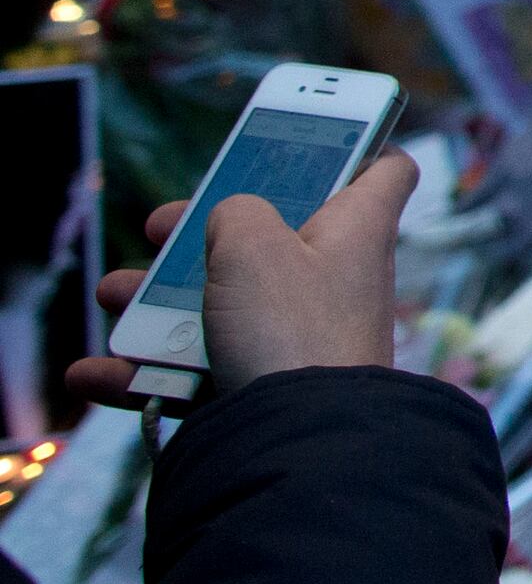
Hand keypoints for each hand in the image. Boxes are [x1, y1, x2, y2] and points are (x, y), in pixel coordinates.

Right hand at [63, 146, 416, 411]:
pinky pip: (198, 370)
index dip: (360, 145)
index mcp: (354, 230)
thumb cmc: (293, 332)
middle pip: (270, 236)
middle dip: (202, 232)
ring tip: (114, 295)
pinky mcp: (265, 388)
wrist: (303, 447)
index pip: (384, 171)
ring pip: (222, 303)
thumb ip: (236, 211)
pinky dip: (146, 370)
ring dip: (156, 299)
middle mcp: (334, 280)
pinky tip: (95, 374)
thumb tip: (230, 215)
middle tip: (159, 227)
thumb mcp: (253, 245)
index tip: (323, 137)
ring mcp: (300, 337)